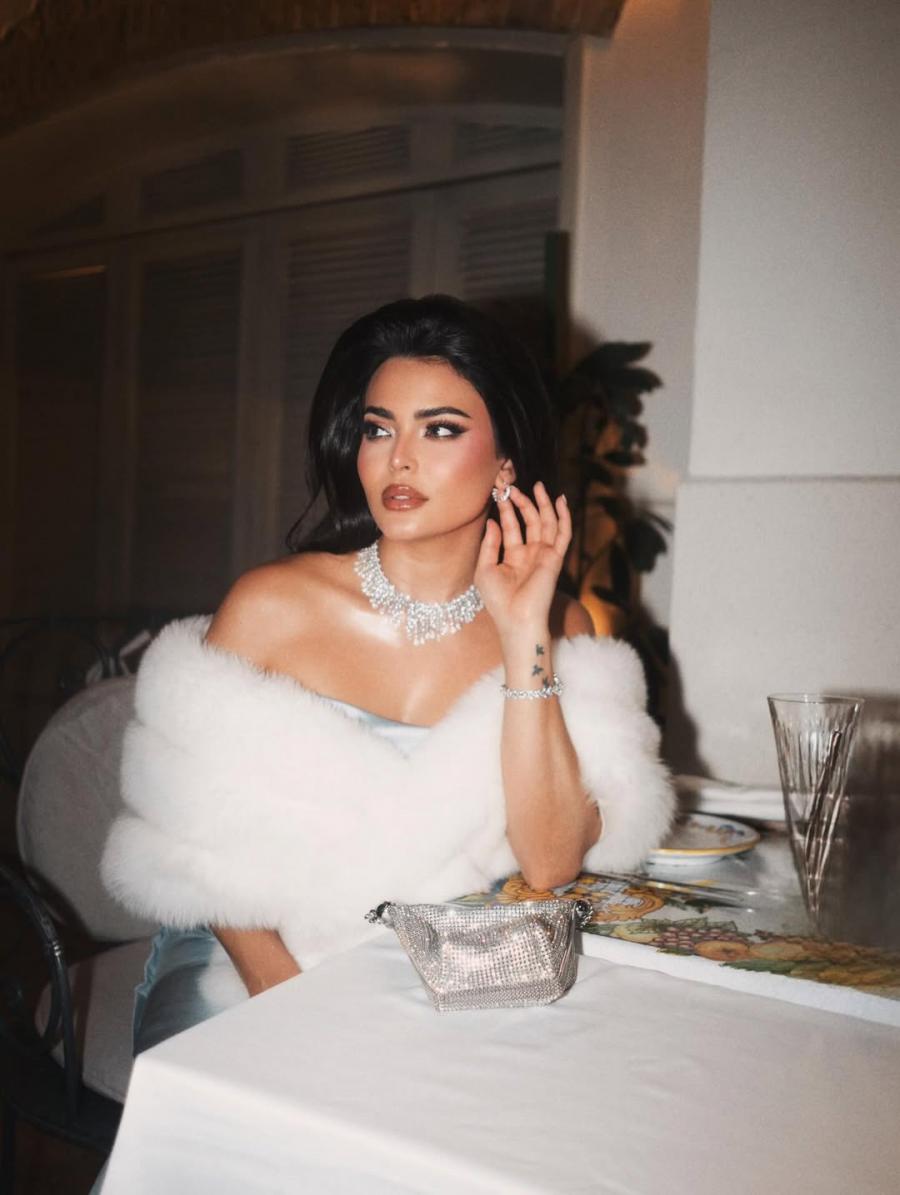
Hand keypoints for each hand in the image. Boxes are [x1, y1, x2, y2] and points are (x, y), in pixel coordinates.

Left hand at [474, 482, 571, 640]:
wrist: (515, 618)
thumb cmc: (497, 600)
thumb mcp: (485, 569)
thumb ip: (490, 544)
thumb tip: (493, 521)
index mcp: (513, 556)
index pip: (511, 525)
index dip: (506, 508)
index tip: (498, 491)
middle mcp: (530, 553)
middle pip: (529, 520)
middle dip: (522, 502)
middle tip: (512, 485)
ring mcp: (544, 554)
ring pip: (547, 523)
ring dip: (543, 504)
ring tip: (537, 486)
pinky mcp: (555, 558)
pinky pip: (563, 534)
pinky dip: (564, 517)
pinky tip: (560, 501)